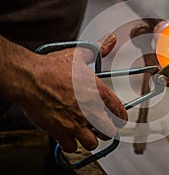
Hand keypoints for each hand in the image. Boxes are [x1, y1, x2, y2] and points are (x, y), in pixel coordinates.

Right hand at [20, 34, 126, 151]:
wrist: (29, 78)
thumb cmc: (52, 67)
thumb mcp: (78, 55)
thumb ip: (98, 49)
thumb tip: (110, 39)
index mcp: (98, 92)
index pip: (119, 111)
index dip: (121, 117)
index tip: (119, 119)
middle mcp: (90, 110)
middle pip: (109, 131)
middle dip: (106, 130)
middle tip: (100, 126)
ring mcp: (75, 123)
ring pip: (92, 143)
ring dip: (90, 139)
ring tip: (85, 131)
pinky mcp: (60, 132)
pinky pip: (72, 147)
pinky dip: (71, 144)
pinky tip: (68, 134)